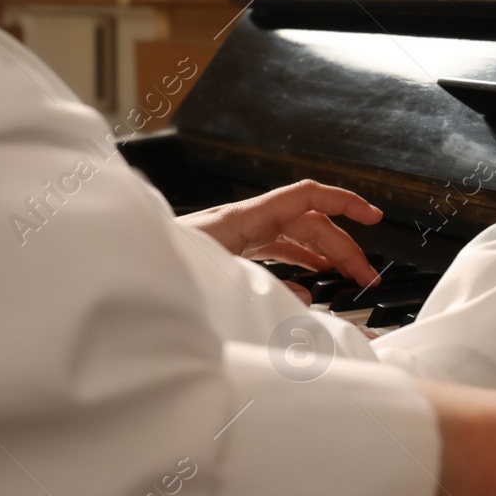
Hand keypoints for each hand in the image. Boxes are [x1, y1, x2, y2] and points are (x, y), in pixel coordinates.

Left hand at [177, 179, 384, 288]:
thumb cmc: (159, 272)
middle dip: (342, 247)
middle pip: (307, 224)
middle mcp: (240, 224)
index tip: (373, 217)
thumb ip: (270, 293)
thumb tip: (307, 299)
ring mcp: (233, 239)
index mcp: (243, 219)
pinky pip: (272, 254)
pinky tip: (308, 285)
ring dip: (323, 257)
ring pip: (292, 239)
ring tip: (346, 279)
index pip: (307, 196)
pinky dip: (297, 266)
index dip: (344, 202)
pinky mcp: (225, 256)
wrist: (122, 278)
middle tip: (366, 277)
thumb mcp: (221, 283)